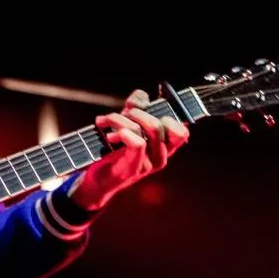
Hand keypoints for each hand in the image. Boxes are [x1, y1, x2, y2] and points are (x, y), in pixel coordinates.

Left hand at [68, 88, 189, 210]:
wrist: (97, 181)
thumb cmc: (113, 151)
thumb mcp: (126, 125)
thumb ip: (136, 108)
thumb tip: (142, 96)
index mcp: (164, 147)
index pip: (182, 131)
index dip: (165, 113)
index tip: (144, 107)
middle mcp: (161, 156)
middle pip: (160, 124)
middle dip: (136, 112)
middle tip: (120, 114)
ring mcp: (149, 165)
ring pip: (147, 130)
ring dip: (121, 119)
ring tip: (105, 122)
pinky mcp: (134, 169)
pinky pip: (138, 144)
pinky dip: (124, 132)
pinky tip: (110, 135)